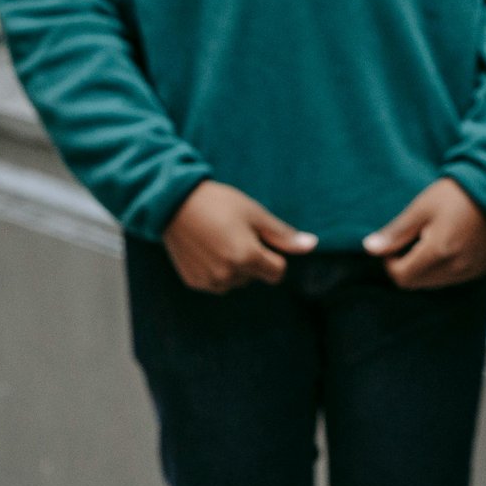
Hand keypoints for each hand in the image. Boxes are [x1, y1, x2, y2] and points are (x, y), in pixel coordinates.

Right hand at [163, 181, 316, 292]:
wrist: (174, 202)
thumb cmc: (219, 203)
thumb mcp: (255, 214)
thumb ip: (283, 235)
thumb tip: (311, 245)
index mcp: (247, 258)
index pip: (278, 272)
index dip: (273, 254)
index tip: (258, 236)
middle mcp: (229, 275)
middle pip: (256, 276)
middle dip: (252, 259)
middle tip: (234, 232)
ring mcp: (210, 281)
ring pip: (236, 281)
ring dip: (234, 266)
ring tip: (218, 239)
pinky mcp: (194, 282)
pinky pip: (217, 283)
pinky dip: (216, 270)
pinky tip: (206, 248)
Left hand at [364, 177, 485, 288]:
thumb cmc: (453, 194)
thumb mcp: (419, 208)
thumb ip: (395, 233)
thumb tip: (370, 249)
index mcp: (439, 251)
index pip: (402, 277)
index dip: (390, 262)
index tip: (395, 243)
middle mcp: (456, 267)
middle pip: (415, 283)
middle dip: (406, 266)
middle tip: (412, 238)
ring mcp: (469, 271)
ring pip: (432, 283)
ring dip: (423, 269)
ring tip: (430, 239)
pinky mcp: (478, 270)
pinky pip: (450, 279)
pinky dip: (440, 268)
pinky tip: (445, 246)